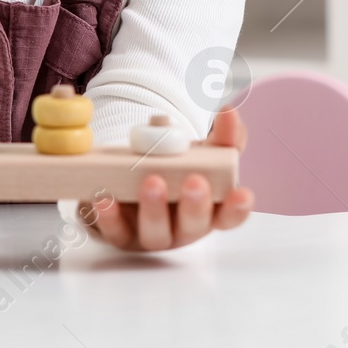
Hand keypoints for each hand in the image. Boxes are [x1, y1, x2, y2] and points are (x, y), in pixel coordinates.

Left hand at [77, 107, 253, 251]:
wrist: (133, 178)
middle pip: (193, 226)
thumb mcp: (202, 149)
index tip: (242, 193)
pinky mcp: (122, 235)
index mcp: (210, 209)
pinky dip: (110, 216)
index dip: (238, 208)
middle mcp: (184, 228)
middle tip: (194, 181)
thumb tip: (229, 112)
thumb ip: (222, 134)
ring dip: (154, 209)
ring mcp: (153, 234)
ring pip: (156, 233)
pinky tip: (105, 197)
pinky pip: (116, 231)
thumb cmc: (177, 168)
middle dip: (195, 206)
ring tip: (152, 181)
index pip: (229, 216)